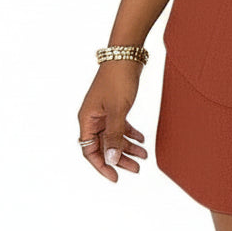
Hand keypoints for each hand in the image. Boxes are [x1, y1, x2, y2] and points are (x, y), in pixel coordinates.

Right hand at [77, 62, 148, 182]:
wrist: (126, 53)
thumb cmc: (118, 79)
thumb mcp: (118, 110)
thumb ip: (114, 135)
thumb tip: (111, 160)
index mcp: (87, 119)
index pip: (90, 151)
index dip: (102, 166)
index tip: (116, 177)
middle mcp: (93, 117)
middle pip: (104, 146)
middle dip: (120, 158)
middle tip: (137, 169)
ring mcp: (104, 111)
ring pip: (114, 136)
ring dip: (128, 147)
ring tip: (144, 156)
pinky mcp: (115, 105)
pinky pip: (121, 125)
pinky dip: (130, 133)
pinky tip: (142, 139)